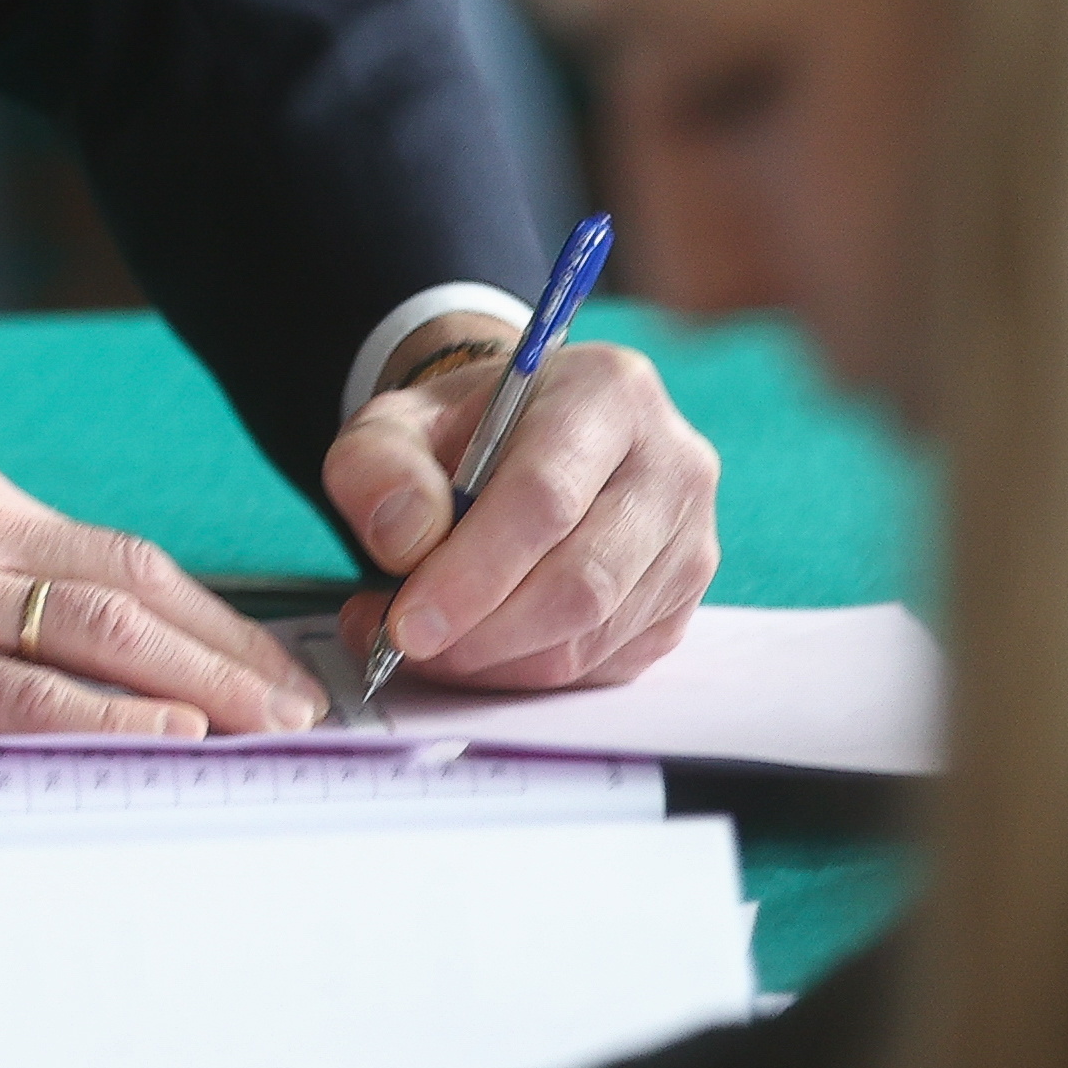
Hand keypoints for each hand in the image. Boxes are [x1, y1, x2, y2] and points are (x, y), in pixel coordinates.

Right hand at [0, 454, 323, 738]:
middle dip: (234, 650)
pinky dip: (111, 716)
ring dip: (203, 684)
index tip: (274, 661)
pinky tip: (170, 736)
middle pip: (136, 584)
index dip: (212, 614)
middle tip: (302, 705)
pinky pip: (29, 693)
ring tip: (269, 728)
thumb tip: (104, 646)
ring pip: (102, 632)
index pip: (124, 555)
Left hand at [320, 343, 719, 693]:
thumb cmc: (465, 431)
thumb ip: (378, 465)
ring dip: (499, 661)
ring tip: (431, 645)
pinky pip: (605, 665)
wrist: (523, 439)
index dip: (474, 571)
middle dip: (483, 631)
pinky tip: (481, 649)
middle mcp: (672, 464)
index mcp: (608, 393)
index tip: (407, 622)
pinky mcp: (683, 604)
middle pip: (582, 580)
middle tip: (408, 645)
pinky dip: (531, 675)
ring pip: (594, 636)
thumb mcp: (398, 420)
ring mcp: (690, 541)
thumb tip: (404, 540)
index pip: (547, 497)